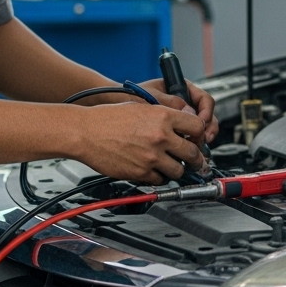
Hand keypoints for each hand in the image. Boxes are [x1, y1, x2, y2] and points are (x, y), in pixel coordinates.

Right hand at [75, 102, 206, 182]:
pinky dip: (159, 177)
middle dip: (196, 158)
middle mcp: (161, 137)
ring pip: (179, 171)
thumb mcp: (142, 106)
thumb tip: (184, 127)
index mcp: (163, 116)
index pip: (198, 127)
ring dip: (177, 169)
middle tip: (196, 161)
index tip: (198, 139)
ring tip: (170, 164)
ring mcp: (151, 157)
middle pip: (194, 153)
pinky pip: (160, 180)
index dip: (200, 134)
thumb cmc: (109, 118)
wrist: (85, 131)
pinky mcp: (141, 172)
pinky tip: (153, 169)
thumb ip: (165, 116)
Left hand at [137, 78, 218, 144]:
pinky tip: (185, 152)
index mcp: (182, 89)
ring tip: (197, 148)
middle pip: (206, 117)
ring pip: (200, 130)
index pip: (204, 100)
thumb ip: (170, 103)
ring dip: (202, 140)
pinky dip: (190, 146)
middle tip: (204, 140)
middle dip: (207, 130)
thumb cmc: (131, 95)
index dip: (206, 113)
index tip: (201, 124)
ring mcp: (180, 118)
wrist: (117, 107)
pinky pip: (188, 139)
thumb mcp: (151, 96)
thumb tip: (190, 113)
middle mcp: (185, 103)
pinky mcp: (175, 132)